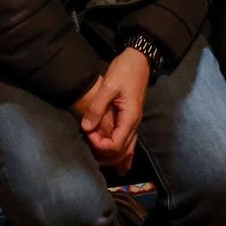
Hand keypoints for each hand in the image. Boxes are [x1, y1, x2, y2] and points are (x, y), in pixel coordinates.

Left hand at [79, 50, 149, 168]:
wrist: (139, 59)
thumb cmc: (125, 70)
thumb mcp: (109, 87)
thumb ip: (97, 108)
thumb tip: (86, 128)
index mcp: (130, 117)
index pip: (116, 144)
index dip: (100, 144)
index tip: (88, 133)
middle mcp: (134, 123)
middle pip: (122, 150)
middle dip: (106, 155)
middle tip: (89, 151)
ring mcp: (134, 120)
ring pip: (127, 147)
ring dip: (115, 157)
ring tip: (104, 165)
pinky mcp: (131, 117)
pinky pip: (128, 140)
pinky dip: (124, 152)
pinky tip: (123, 164)